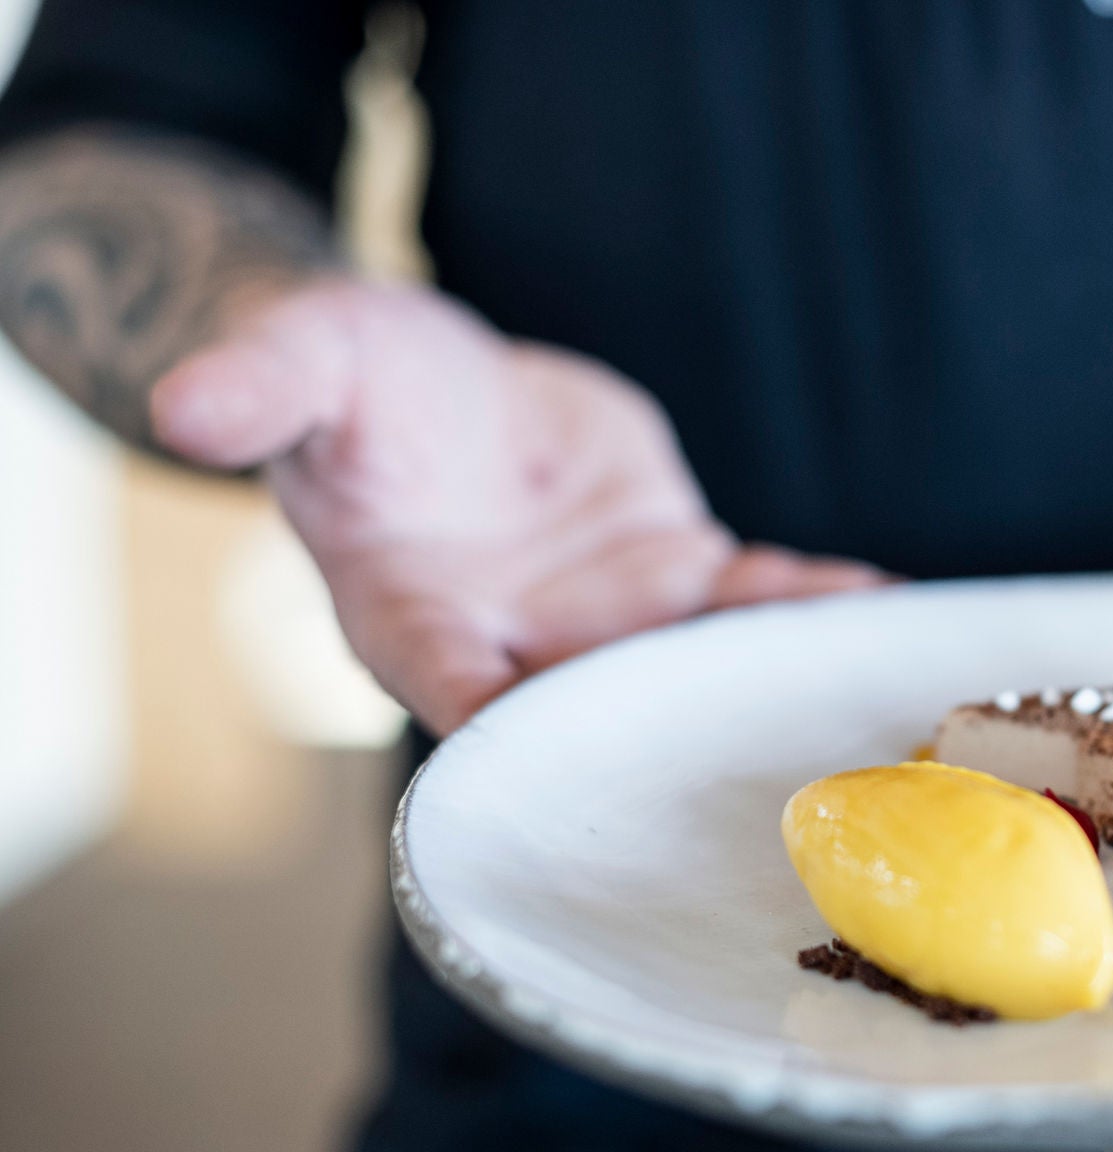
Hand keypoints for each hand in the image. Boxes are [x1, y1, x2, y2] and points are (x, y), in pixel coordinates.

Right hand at [148, 281, 885, 733]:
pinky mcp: (676, 579)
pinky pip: (748, 598)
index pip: (447, 676)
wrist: (449, 389)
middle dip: (658, 739)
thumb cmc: (362, 385)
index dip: (489, 707)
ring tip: (843, 708)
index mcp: (413, 615)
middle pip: (591, 706)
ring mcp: (607, 622)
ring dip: (758, 683)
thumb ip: (264, 386)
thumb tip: (183, 402)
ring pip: (689, 664)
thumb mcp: (310, 363)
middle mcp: (520, 646)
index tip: (534, 729)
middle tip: (739, 774)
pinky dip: (804, 604)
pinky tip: (876, 609)